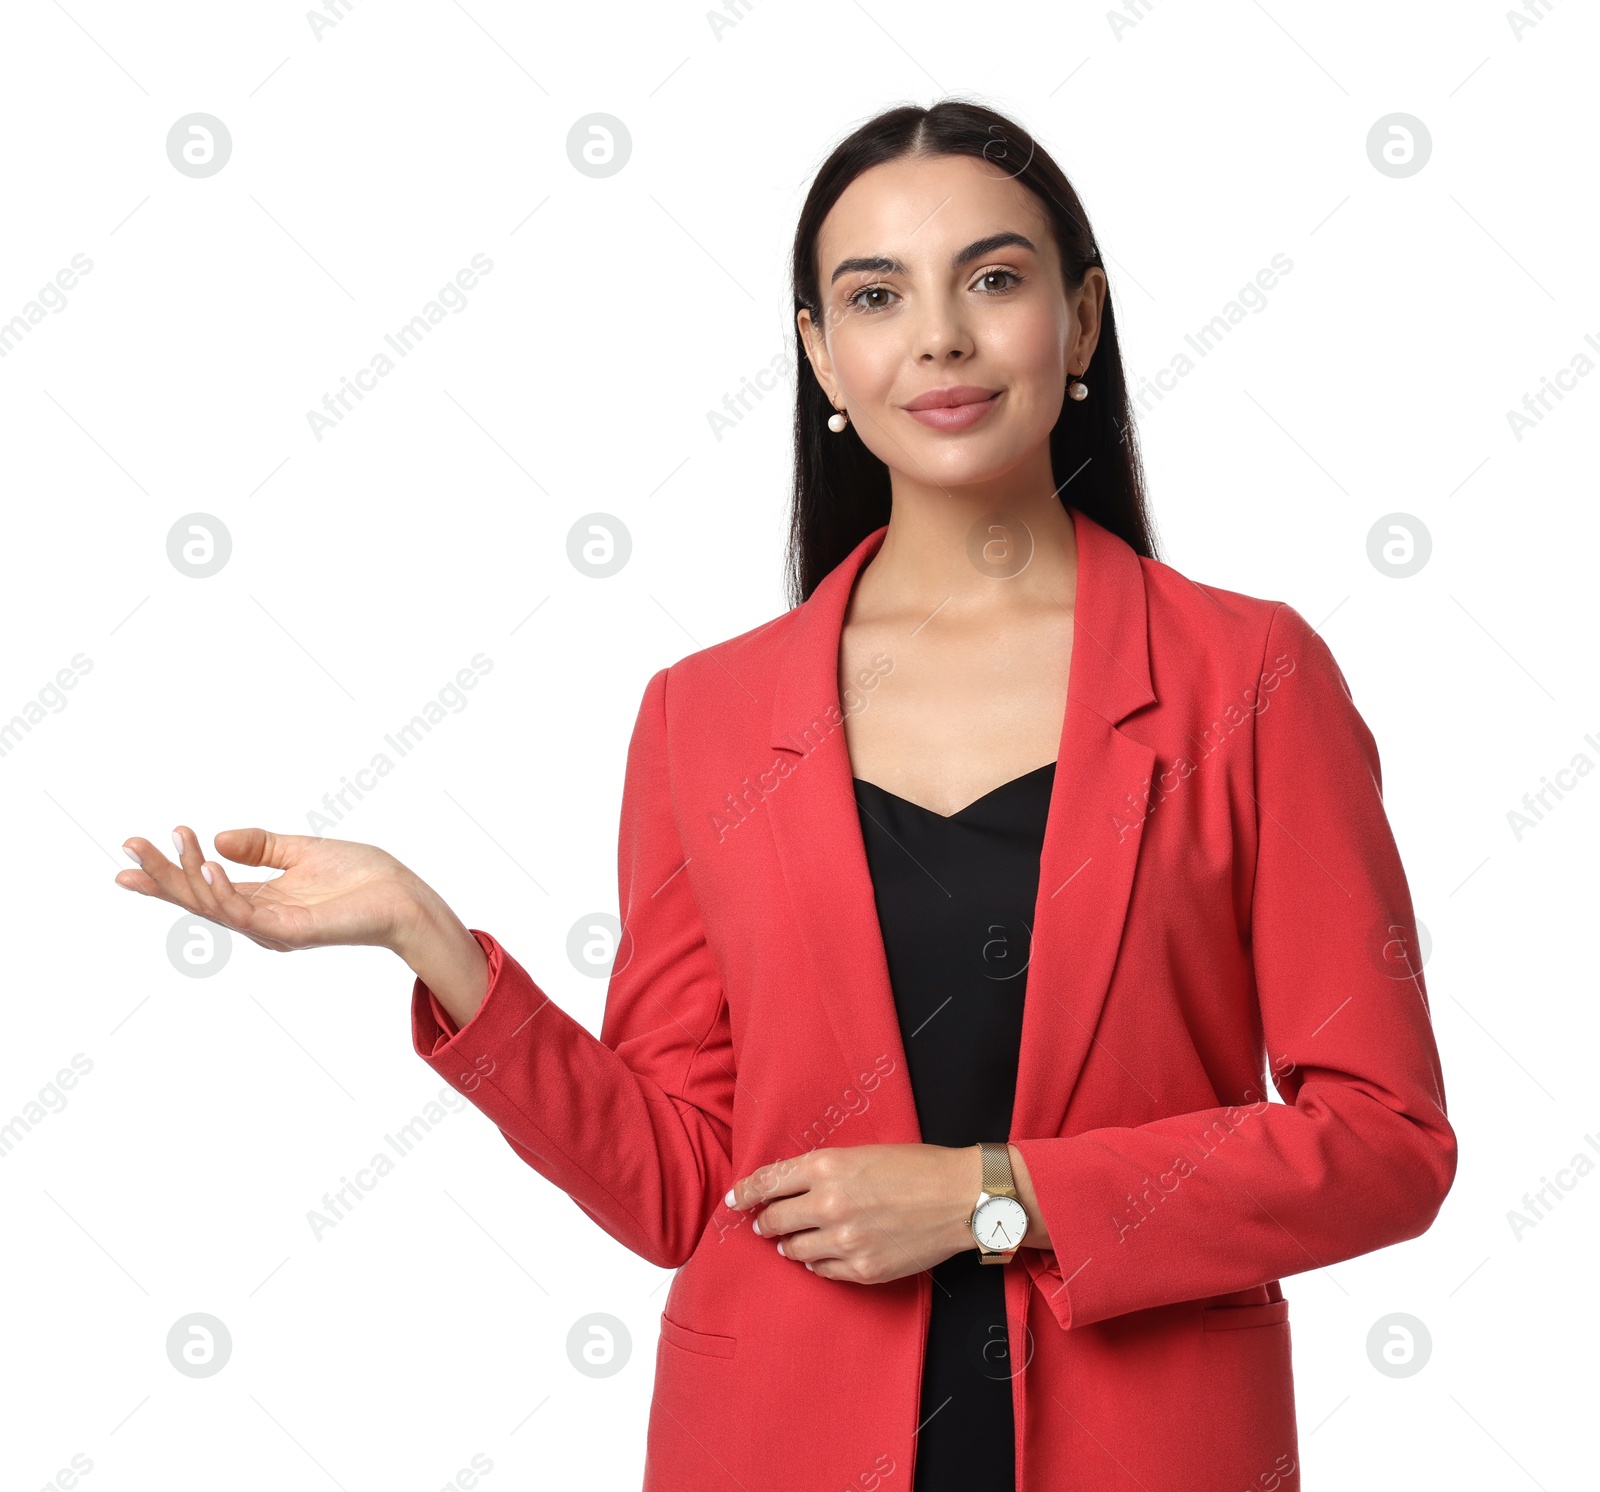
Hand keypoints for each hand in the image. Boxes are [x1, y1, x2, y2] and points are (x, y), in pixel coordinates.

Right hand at [114, 825, 427, 954]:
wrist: (403, 896)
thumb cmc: (361, 876)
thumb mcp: (301, 851)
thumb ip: (261, 846)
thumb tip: (218, 838)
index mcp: (260, 900)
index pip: (203, 888)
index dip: (166, 874)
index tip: (130, 854)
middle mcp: (259, 919)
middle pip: (197, 898)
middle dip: (161, 875)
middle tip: (130, 845)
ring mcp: (272, 929)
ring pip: (214, 906)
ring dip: (187, 876)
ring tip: (172, 843)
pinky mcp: (291, 932)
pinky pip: (246, 914)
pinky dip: (224, 892)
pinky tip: (209, 867)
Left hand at [725, 1143, 981, 1284]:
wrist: (961, 1198)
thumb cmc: (916, 1167)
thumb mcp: (861, 1153)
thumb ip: (821, 1170)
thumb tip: (787, 1187)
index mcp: (827, 1166)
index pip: (768, 1182)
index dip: (746, 1192)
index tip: (735, 1200)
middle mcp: (829, 1204)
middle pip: (773, 1221)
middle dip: (764, 1221)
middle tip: (763, 1222)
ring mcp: (844, 1241)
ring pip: (793, 1250)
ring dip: (788, 1244)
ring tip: (792, 1240)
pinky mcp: (862, 1269)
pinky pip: (821, 1270)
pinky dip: (817, 1262)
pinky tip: (823, 1253)